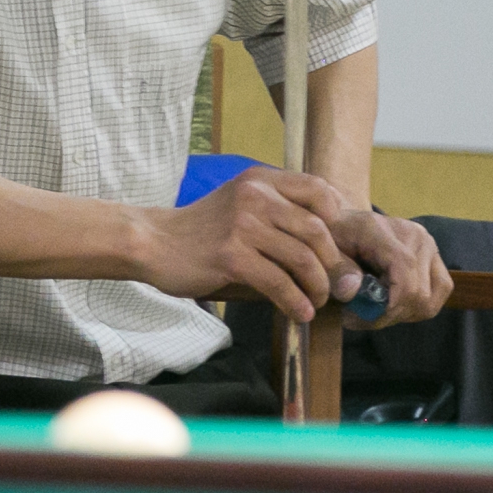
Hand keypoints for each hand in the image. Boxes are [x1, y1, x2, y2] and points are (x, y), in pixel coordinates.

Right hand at [137, 169, 361, 322]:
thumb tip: (325, 251)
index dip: (337, 218)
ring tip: (316, 302)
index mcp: (261, 180)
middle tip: (334, 285)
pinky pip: (278, 282)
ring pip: (302, 258)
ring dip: (317, 287)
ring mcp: (243, 225)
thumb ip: (277, 215)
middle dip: (333, 263)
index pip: (318, 189)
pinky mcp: (232, 256)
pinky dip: (295, 302)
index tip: (337, 246)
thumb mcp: (241, 205)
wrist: (154, 241)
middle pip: (317, 230)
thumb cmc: (202, 230)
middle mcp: (255, 196)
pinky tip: (299, 312)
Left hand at [327, 209, 451, 327]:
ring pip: (431, 299)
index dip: (389, 305)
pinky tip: (393, 305)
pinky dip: (417, 307)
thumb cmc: (334, 237)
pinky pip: (439, 293)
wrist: (347, 222)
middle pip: (418, 294)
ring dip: (404, 314)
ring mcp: (430, 247)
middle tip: (359, 316)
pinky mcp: (435, 259)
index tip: (359, 318)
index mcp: (387, 231)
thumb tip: (352, 291)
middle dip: (389, 315)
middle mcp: (417, 237)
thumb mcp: (326, 251)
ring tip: (377, 311)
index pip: (404, 274)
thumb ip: (337, 269)